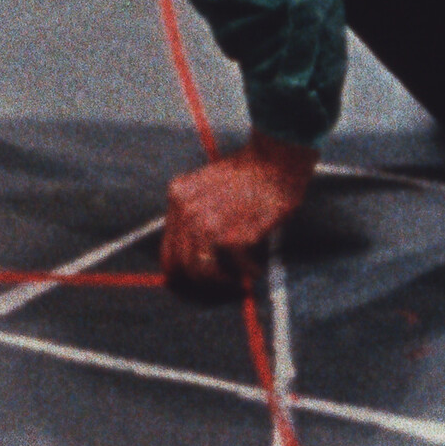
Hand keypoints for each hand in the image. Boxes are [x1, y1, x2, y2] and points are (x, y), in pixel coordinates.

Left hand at [161, 136, 317, 293]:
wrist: (276, 160)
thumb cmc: (250, 174)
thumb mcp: (208, 186)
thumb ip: (195, 214)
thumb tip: (192, 256)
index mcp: (178, 195)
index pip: (168, 248)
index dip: (179, 271)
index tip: (194, 282)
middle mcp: (185, 210)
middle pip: (181, 264)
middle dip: (200, 281)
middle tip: (219, 285)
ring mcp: (206, 223)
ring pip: (200, 271)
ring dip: (221, 282)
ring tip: (237, 282)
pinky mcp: (230, 234)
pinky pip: (235, 266)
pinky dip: (247, 272)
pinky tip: (256, 271)